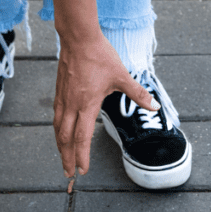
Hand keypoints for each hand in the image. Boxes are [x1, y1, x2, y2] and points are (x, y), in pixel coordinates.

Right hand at [52, 31, 157, 181]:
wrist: (78, 38)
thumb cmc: (100, 56)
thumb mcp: (122, 76)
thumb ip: (137, 93)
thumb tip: (154, 105)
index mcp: (87, 104)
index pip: (82, 137)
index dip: (81, 156)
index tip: (82, 170)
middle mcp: (72, 105)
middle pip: (66, 139)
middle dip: (67, 158)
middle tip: (68, 173)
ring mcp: (63, 98)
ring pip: (58, 129)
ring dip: (60, 146)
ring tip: (64, 159)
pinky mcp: (60, 92)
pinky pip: (57, 117)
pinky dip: (58, 130)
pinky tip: (61, 134)